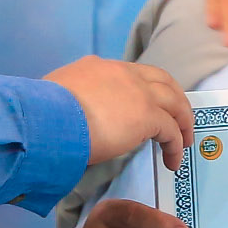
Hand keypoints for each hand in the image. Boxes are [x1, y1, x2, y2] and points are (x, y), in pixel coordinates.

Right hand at [47, 56, 193, 169]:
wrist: (48, 119)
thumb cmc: (44, 113)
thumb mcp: (59, 96)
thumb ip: (73, 99)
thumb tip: (73, 113)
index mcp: (99, 67)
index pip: (132, 73)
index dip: (145, 88)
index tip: (148, 104)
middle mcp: (123, 74)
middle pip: (163, 81)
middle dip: (174, 99)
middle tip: (178, 119)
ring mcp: (138, 93)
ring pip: (174, 102)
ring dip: (182, 122)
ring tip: (183, 142)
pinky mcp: (147, 116)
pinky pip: (171, 131)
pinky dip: (176, 145)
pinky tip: (172, 160)